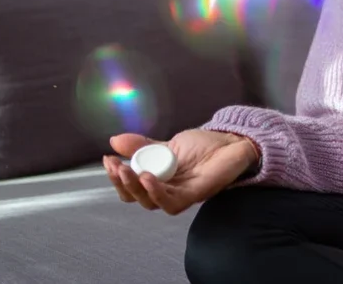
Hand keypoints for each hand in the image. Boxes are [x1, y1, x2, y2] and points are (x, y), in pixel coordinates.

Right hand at [103, 129, 259, 215]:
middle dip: (122, 183)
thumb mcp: (169, 143)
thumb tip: (113, 140)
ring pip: (151, 202)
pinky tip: (147, 178)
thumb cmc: (204, 146)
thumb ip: (144, 147)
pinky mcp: (196, 193)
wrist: (234, 140)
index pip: (132, 188)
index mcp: (159, 180)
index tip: (108, 159)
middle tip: (115, 167)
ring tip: (128, 172)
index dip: (117, 177)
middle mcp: (168, 191)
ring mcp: (182, 194)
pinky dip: (157, 192)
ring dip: (136, 188)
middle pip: (138, 198)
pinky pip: (172, 202)